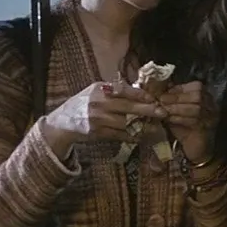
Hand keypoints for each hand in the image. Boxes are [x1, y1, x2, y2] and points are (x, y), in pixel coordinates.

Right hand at [41, 81, 165, 150]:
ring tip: (156, 127)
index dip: (140, 95)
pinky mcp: (99, 133)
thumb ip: (115, 91)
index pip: (124, 90)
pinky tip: (142, 136)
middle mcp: (100, 103)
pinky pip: (120, 135)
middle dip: (147, 110)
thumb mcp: (96, 91)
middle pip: (128, 107)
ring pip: (126, 123)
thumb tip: (140, 92)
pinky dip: (132, 136)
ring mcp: (99, 119)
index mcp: (100, 89)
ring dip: (143, 126)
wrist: (64, 122)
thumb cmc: (84, 103)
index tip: (153, 99)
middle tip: (162, 113)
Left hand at [160, 81, 219, 162]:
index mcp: (206, 97)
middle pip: (197, 94)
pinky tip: (169, 119)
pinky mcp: (207, 129)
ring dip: (176, 107)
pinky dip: (180, 118)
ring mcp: (212, 117)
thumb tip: (159, 88)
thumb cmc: (184, 129)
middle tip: (161, 100)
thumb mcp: (176, 111)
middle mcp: (212, 105)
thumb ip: (171, 100)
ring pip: (196, 107)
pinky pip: (195, 121)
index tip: (162, 92)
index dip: (178, 88)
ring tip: (163, 110)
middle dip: (177, 97)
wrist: (196, 150)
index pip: (195, 86)